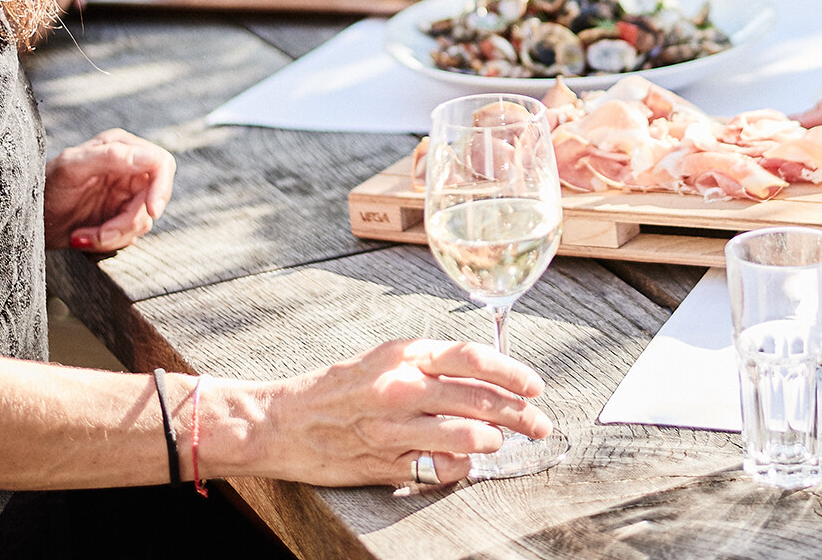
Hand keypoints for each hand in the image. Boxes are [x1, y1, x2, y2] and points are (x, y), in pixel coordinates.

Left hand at [45, 129, 175, 251]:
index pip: (160, 163)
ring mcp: (125, 195)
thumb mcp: (71, 168)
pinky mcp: (120, 217)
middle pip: (154, 199)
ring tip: (81, 236)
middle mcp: (128, 169)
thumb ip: (108, 156)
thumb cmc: (44, 187)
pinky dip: (107, 242)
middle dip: (127, 222)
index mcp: (120, 147)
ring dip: (112, 236)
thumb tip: (145, 157)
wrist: (27, 220)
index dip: (161, 187)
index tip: (151, 211)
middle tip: (101, 234)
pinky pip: (130, 235)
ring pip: (142, 221)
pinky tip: (83, 237)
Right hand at [270, 339, 553, 486]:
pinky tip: (465, 463)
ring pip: (466, 434)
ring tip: (501, 442)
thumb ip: (431, 366)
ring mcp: (394, 428)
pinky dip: (461, 467)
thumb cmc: (337, 389)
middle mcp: (401, 387)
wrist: (283, 421)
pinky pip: (440, 467)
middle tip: (538, 424)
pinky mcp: (386, 462)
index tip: (534, 385)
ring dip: (494, 440)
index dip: (512, 372)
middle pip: (479, 397)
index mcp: (404, 354)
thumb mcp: (384, 359)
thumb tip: (485, 377)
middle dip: (519, 413)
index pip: (473, 357)